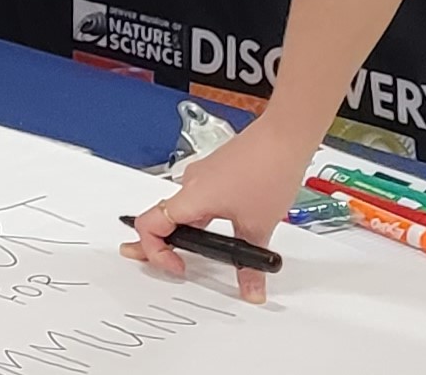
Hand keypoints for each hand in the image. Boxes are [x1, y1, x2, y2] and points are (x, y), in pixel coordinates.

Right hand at [123, 116, 321, 302]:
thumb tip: (251, 290)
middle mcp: (191, 185)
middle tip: (140, 256)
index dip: (155, 252)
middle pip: (158, 217)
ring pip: (178, 208)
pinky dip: (194, 216)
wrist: (285, 136)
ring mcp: (203, 176)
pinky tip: (212, 225)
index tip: (178, 266)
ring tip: (181, 248)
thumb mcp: (258, 226)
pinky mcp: (215, 172)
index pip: (150, 226)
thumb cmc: (268, 169)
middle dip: (152, 242)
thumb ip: (251, 264)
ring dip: (176, 229)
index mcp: (192, 198)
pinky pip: (195, 198)